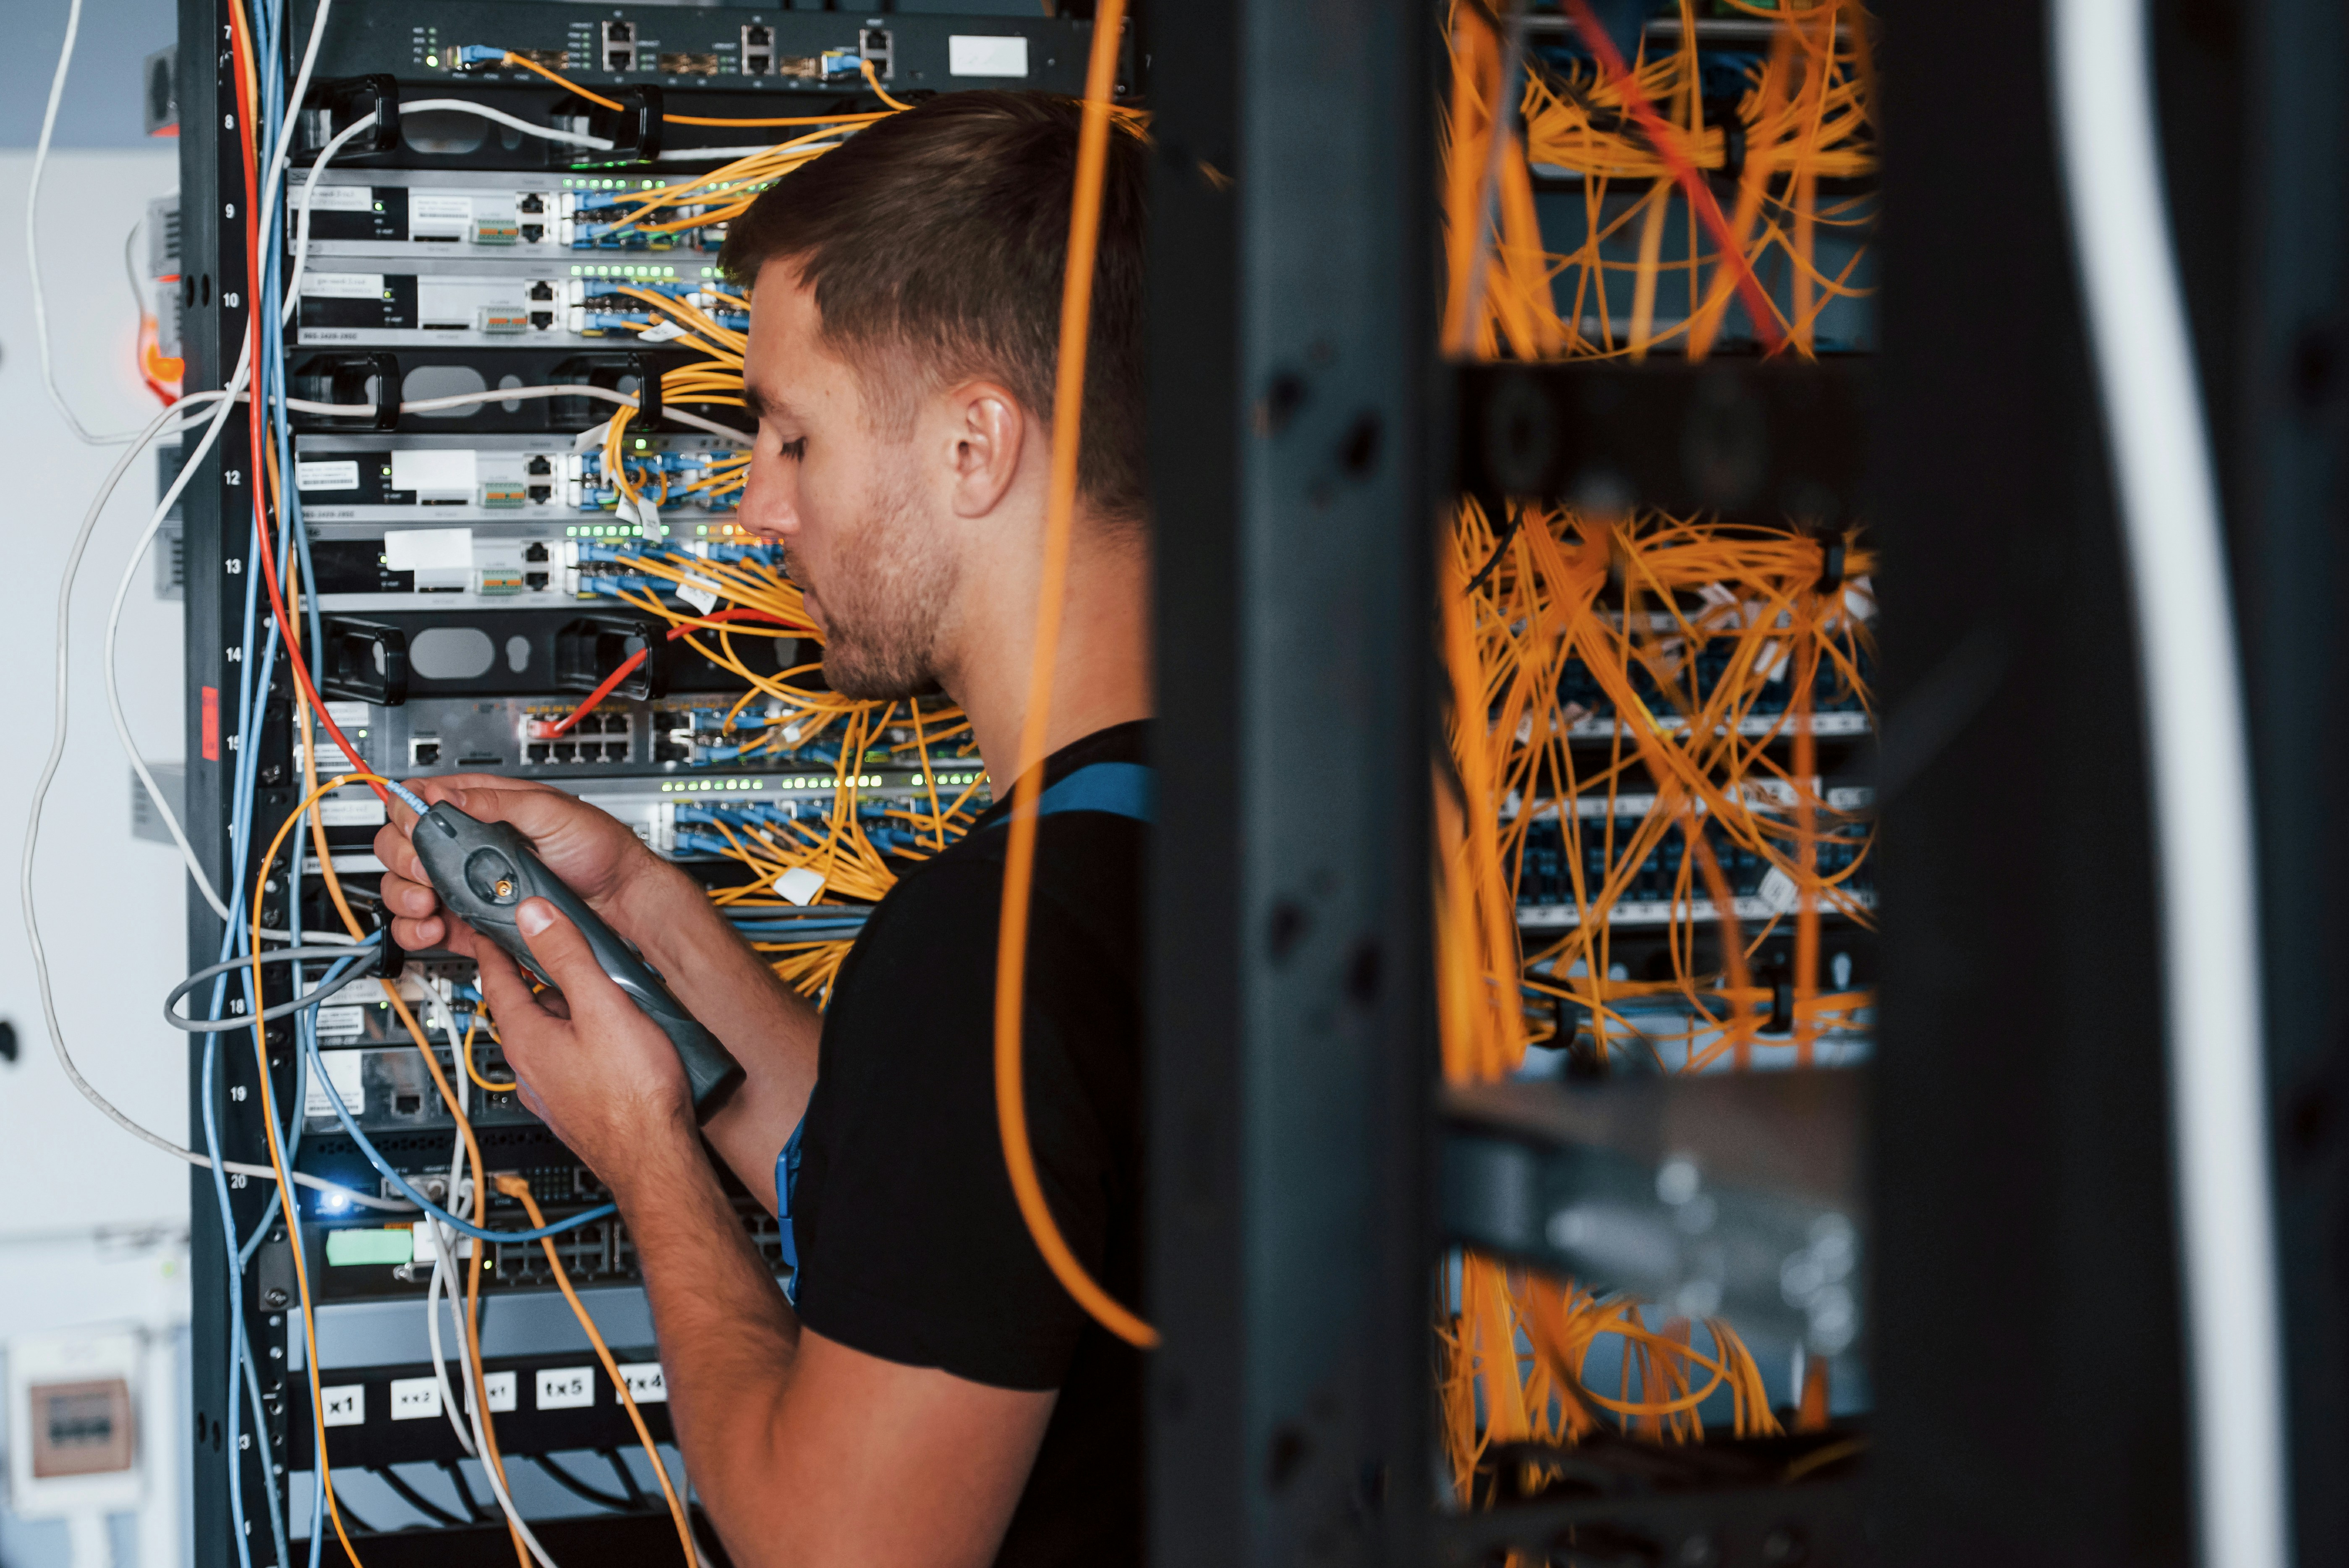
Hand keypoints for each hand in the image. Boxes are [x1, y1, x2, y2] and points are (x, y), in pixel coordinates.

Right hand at [372, 775, 659, 957]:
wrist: (618, 898)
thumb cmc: (597, 847)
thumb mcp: (550, 811)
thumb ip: (496, 801)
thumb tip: (446, 794)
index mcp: (482, 808)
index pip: (420, 802)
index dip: (408, 814)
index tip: (417, 829)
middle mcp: (466, 845)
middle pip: (402, 846)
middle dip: (404, 859)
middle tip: (427, 872)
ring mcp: (465, 883)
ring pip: (406, 887)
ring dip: (405, 896)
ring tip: (428, 903)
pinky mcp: (471, 919)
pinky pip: (425, 926)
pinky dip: (417, 930)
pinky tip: (434, 928)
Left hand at [476, 896, 695, 1184]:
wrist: (656, 1159)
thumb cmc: (634, 1094)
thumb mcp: (602, 1006)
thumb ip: (567, 956)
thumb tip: (534, 916)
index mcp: (526, 1039)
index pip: (495, 980)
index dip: (493, 946)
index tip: (489, 926)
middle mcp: (529, 1068)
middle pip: (523, 1007)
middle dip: (538, 977)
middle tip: (558, 949)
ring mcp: (551, 1092)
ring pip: (549, 1036)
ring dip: (566, 1011)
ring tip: (601, 993)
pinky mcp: (575, 1107)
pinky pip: (568, 1060)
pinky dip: (581, 1039)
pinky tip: (614, 1040)